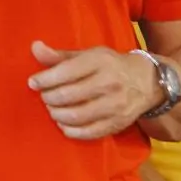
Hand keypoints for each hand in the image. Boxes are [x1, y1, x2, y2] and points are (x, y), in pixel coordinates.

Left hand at [28, 41, 160, 138]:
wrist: (147, 82)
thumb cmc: (111, 65)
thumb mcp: (89, 54)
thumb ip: (60, 55)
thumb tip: (35, 47)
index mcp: (100, 61)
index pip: (65, 71)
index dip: (44, 79)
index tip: (33, 82)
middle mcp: (108, 82)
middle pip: (67, 95)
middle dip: (49, 98)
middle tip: (44, 96)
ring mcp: (114, 105)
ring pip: (76, 116)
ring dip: (57, 114)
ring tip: (53, 109)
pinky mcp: (117, 123)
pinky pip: (88, 132)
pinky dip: (70, 130)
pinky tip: (63, 123)